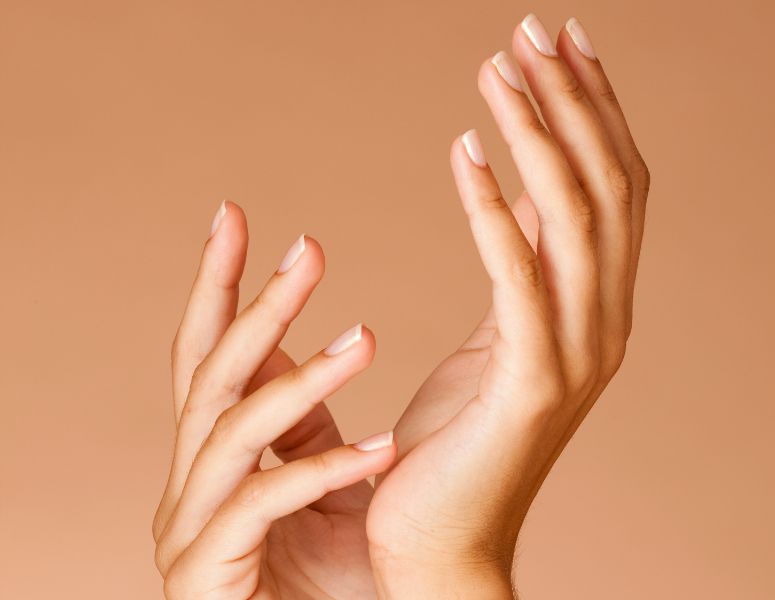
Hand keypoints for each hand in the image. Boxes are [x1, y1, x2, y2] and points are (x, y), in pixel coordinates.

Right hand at [151, 203, 395, 598]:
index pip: (210, 352)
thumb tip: (307, 346)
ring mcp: (192, 526)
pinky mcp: (209, 571)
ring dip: (302, 379)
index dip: (219, 285)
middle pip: (211, 375)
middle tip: (309, 248)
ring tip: (369, 340)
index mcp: (218, 453)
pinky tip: (386, 448)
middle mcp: (192, 480)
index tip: (235, 216)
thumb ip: (300, 419)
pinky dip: (323, 470)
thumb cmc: (332, 574)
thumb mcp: (318, 479)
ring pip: (232, 429)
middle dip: (257, 307)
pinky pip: (263, 505)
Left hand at [367, 15, 649, 596]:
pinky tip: (462, 152)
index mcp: (593, 311)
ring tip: (499, 67)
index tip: (560, 47)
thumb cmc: (453, 443)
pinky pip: (518, 275)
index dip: (594, 113)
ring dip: (538, 133)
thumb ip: (515, 277)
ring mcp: (577, 353)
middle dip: (573, 101)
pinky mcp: (531, 383)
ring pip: (574, 218)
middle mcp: (603, 322)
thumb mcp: (492, 343)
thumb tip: (511, 208)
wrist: (439, 544)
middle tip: (532, 31)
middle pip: (604, 186)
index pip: (610, 191)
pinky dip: (493, 208)